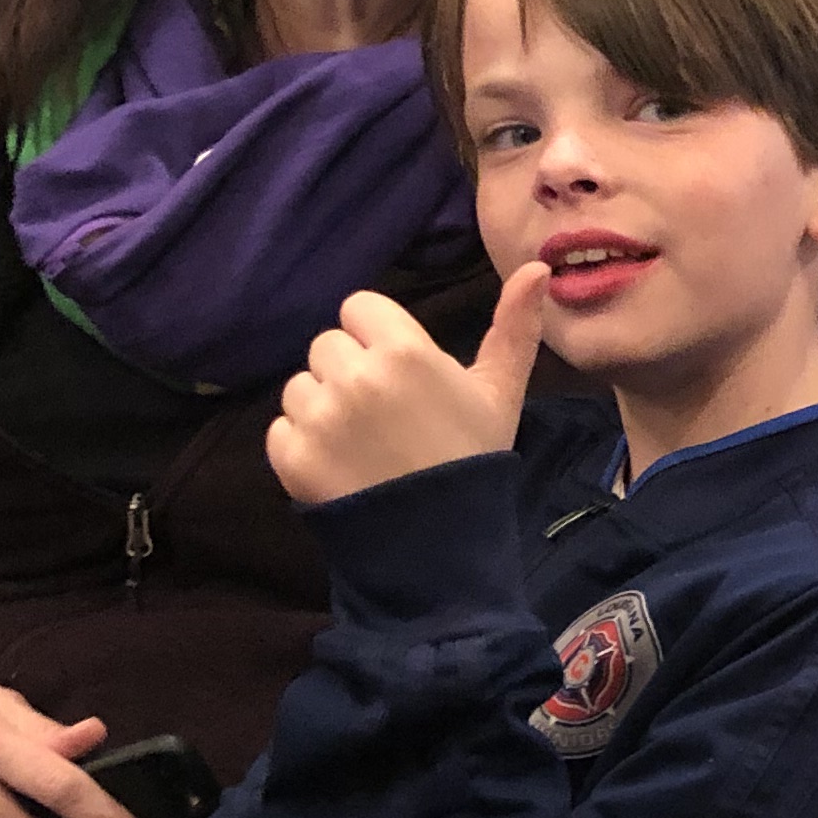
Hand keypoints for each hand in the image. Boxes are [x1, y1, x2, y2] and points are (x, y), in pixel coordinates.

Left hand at [267, 264, 548, 508]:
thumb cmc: (474, 462)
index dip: (378, 340)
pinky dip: (301, 447)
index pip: (359, 308)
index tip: (401, 378)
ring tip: (361, 446)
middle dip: (349, 374)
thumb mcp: (500, 394)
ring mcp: (318, 417)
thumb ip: (513, 328)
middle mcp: (354, 375)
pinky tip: (340, 469)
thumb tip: (537, 266)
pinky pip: (279, 429)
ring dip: (322, 409)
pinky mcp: (291, 456)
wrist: (444, 550)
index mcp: (404, 350)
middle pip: (327, 346)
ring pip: (300, 386)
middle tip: (384, 419)